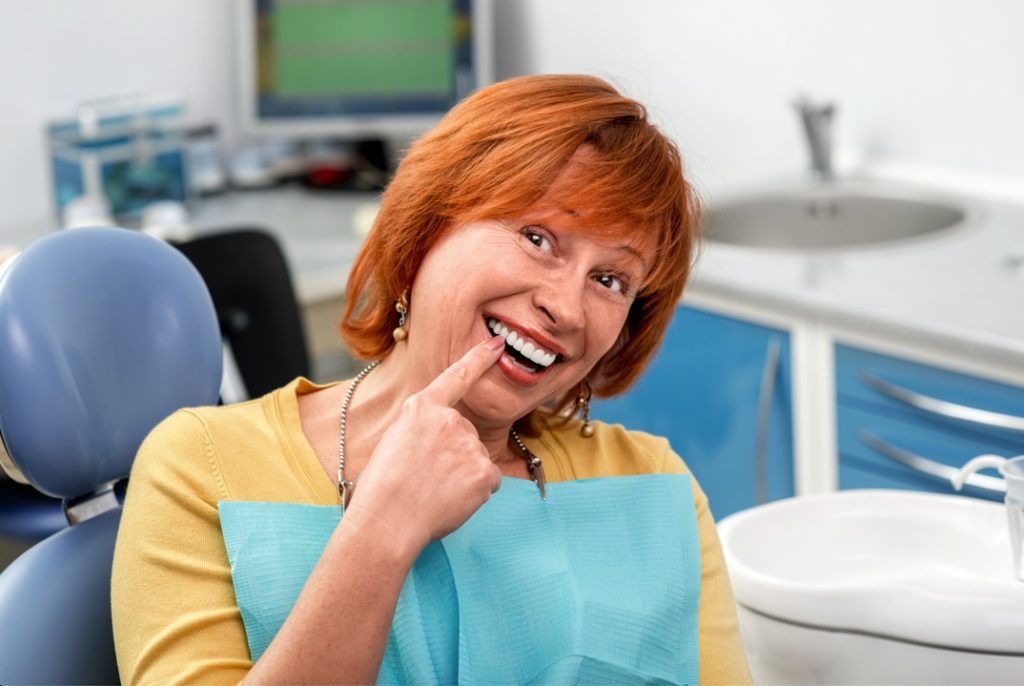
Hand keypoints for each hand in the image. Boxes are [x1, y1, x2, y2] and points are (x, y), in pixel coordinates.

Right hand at [343, 336, 504, 550]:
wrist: (386, 522)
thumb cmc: (380, 490)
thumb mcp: (393, 442)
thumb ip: (422, 432)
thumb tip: (440, 447)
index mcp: (421, 408)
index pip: (456, 376)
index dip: (479, 358)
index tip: (497, 345)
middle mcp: (449, 419)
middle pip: (464, 434)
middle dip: (452, 455)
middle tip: (425, 478)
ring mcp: (468, 444)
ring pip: (475, 459)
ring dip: (462, 475)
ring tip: (432, 492)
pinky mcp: (484, 470)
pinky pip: (488, 480)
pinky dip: (475, 493)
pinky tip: (451, 500)